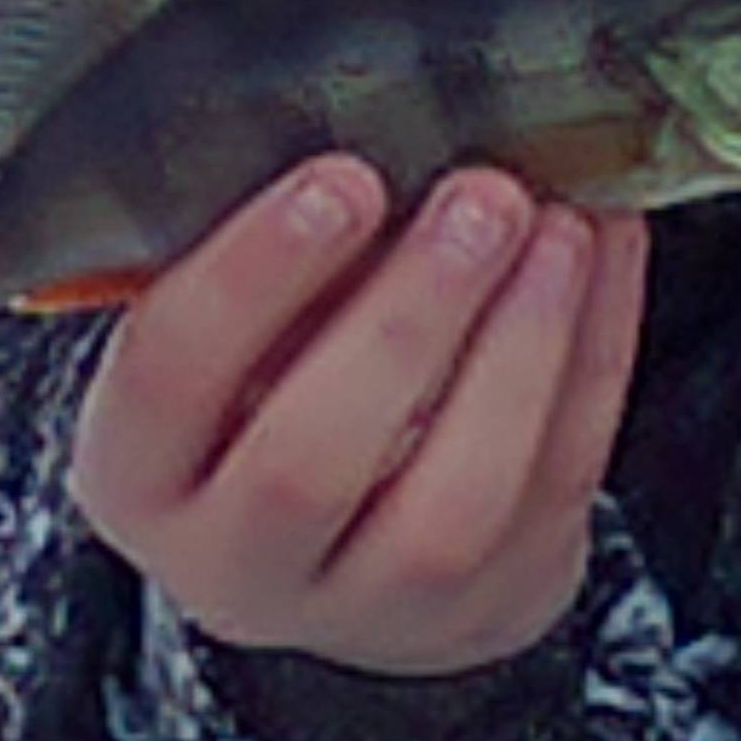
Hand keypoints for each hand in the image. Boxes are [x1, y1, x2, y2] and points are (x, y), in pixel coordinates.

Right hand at [67, 157, 651, 676]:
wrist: (348, 549)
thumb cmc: (269, 394)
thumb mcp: (226, 331)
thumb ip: (273, 256)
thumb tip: (383, 132)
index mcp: (139, 474)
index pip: (170, 375)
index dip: (254, 274)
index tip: (343, 179)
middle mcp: (234, 563)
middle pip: (310, 463)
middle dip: (408, 317)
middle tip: (480, 198)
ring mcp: (368, 608)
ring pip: (451, 506)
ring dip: (519, 348)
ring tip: (556, 227)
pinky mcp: (490, 605)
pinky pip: (555, 485)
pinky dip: (591, 358)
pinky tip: (601, 254)